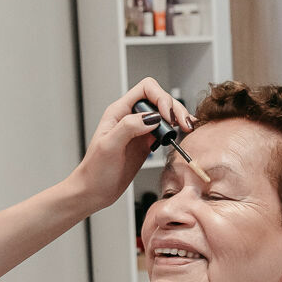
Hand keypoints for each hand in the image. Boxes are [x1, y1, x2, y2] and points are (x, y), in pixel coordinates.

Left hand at [68, 77, 192, 210]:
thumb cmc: (95, 171)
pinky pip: (164, 130)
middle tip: (183, 124)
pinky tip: (180, 136)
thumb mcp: (109, 146)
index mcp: (119, 111)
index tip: (166, 117)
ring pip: (165, 114)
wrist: (94, 191)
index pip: (146, 89)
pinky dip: (175, 131)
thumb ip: (128, 127)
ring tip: (187, 128)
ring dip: (178, 118)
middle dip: (174, 108)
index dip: (160, 98)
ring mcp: (139, 130)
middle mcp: (131, 117)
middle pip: (159, 99)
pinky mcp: (146, 144)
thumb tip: (152, 117)